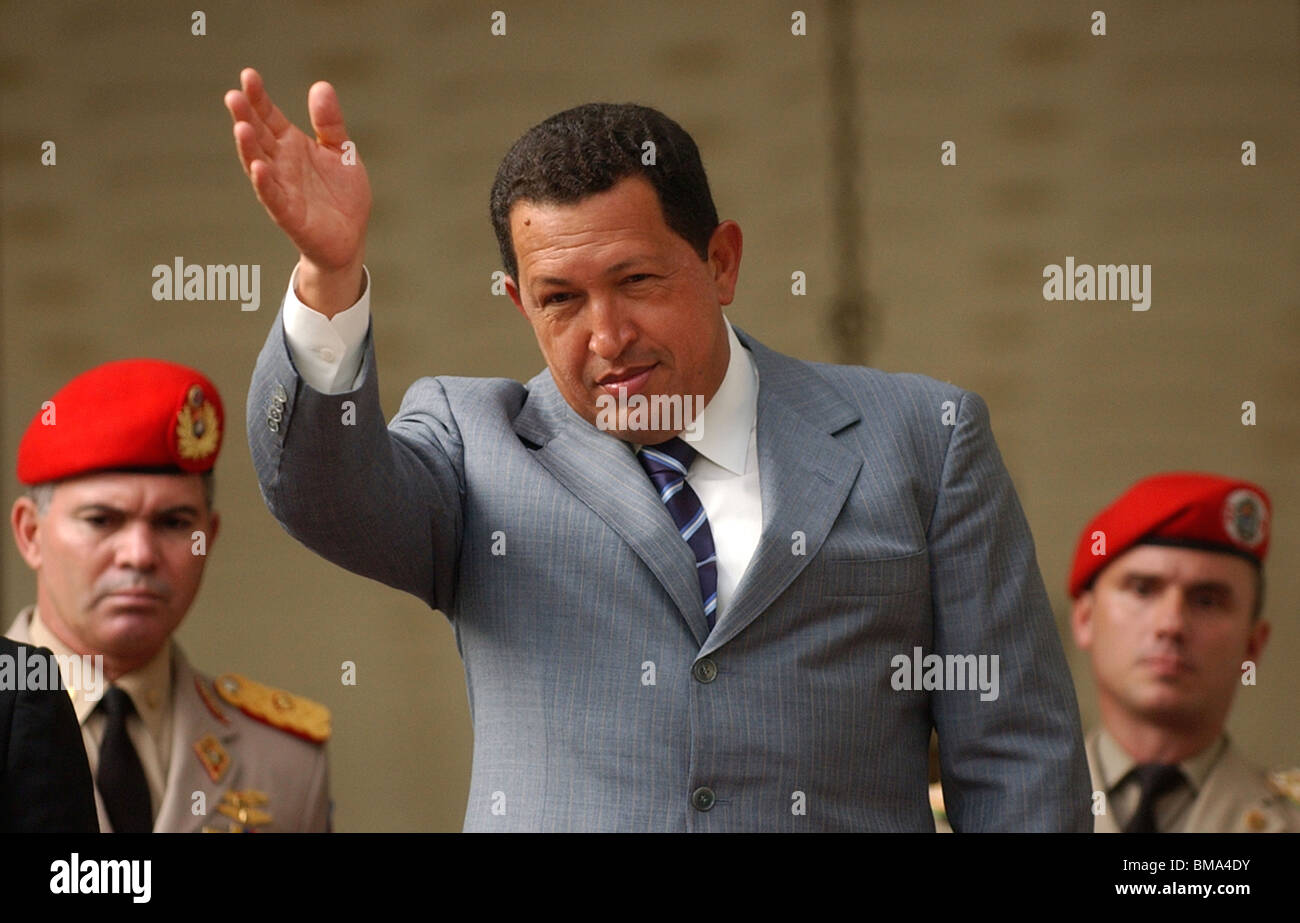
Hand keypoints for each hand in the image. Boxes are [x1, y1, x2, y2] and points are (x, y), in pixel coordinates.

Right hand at [224, 68, 369, 314]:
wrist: (350, 237)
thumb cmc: (341, 195)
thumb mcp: (341, 151)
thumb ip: (330, 122)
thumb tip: (321, 85)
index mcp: (292, 145)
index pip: (269, 116)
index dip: (258, 97)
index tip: (248, 75)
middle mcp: (281, 164)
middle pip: (258, 136)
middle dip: (246, 117)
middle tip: (233, 95)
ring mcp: (282, 188)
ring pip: (259, 164)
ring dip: (248, 148)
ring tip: (240, 127)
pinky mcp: (288, 214)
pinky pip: (273, 197)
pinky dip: (265, 184)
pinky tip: (259, 168)